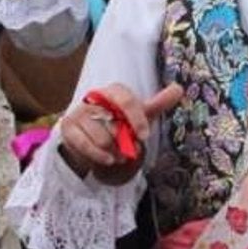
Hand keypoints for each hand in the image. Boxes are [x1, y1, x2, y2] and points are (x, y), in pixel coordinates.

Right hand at [58, 83, 182, 185]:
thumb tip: (178, 89)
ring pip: (101, 138)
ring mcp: (79, 112)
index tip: (144, 136)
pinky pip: (85, 146)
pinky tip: (108, 159)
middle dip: (125, 142)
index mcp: (113, 91)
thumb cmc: (118, 120)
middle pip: (114, 124)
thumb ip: (158, 103)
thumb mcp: (140, 113)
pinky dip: (99, 156)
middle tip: (130, 149)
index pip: (125, 99)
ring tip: (119, 154)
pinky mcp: (68, 128)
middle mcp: (93, 98)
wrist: (91, 132)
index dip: (136, 118)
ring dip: (114, 152)